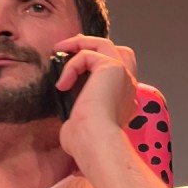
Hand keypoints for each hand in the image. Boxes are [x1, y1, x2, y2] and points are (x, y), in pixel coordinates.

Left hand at [52, 35, 138, 162]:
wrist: (96, 142)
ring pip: (105, 44)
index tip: (77, 67)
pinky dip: (71, 66)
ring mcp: (123, 75)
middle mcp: (128, 86)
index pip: (120, 75)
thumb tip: (69, 118)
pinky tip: (62, 85)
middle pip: (120, 52)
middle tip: (73, 46)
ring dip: (80, 44)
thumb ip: (81, 114)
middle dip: (95, 45)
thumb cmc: (88, 143)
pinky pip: (87, 55)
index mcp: (125, 101)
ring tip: (58, 50)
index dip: (100, 66)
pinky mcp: (112, 68)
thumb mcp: (84, 126)